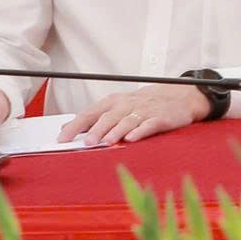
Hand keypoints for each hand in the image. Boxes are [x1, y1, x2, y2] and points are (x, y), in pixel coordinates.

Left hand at [64, 83, 211, 145]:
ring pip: (127, 121)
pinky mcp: (161, 118)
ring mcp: (144, 111)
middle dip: (96, 130)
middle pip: (108, 117)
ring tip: (106, 142)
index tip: (62, 138)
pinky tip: (132, 139)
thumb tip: (66, 127)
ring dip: (115, 132)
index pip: (90, 113)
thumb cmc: (142, 104)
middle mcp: (127, 105)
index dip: (75, 126)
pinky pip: (149, 125)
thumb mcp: (116, 106)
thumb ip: (92, 117)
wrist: (177, 96)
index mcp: (113, 102)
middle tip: (86, 143)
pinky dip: (140, 131)